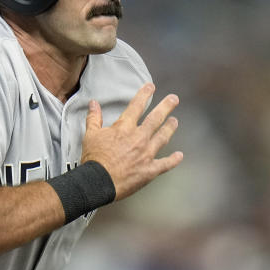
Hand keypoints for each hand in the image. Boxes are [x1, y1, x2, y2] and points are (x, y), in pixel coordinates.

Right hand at [81, 83, 183, 200]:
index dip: (144, 94)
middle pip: (155, 118)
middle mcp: (139, 138)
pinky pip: (165, 164)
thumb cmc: (94, 159)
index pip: (136, 106)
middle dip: (166, 107)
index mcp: (124, 128)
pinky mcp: (150, 170)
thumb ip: (94, 118)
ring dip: (170, 128)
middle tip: (174, 99)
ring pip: (163, 137)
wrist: (98, 182)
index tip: (151, 87)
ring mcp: (146, 154)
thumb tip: (94, 103)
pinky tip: (179, 156)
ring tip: (175, 122)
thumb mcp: (90, 135)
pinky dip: (173, 160)